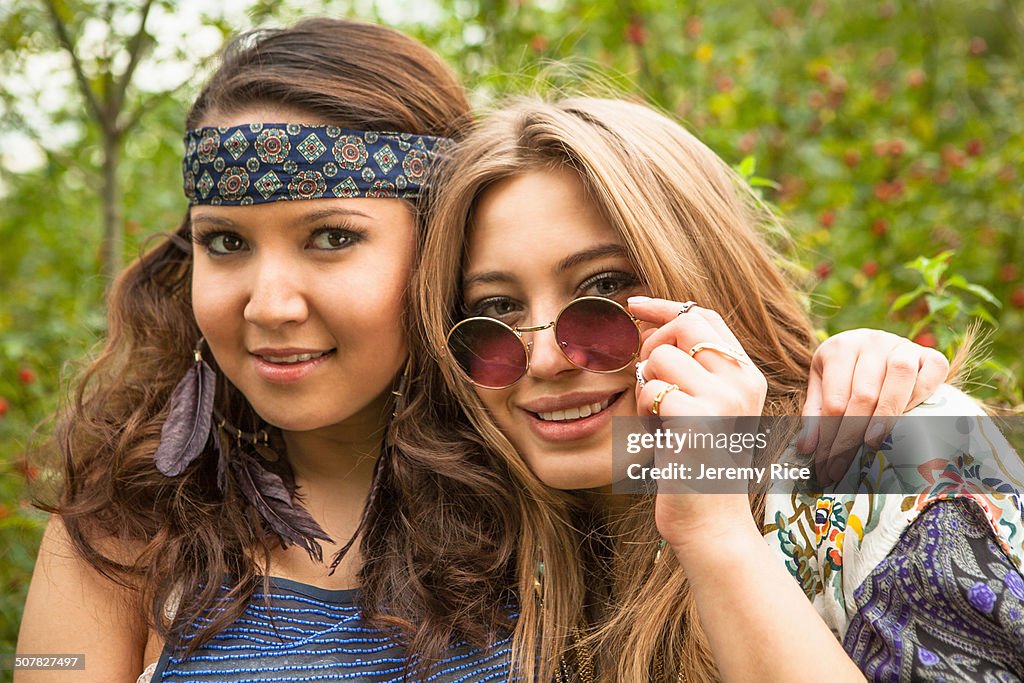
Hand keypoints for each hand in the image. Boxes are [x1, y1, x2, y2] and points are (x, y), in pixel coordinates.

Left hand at [627, 297, 766, 549]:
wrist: (710, 522)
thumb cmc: (695, 466)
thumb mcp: (702, 408)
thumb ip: (690, 369)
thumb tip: (652, 324)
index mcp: (748, 375)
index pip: (705, 315)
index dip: (665, 307)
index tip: (633, 306)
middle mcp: (743, 381)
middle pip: (684, 324)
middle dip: (652, 343)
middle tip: (648, 380)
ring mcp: (725, 398)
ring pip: (661, 356)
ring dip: (646, 384)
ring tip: (659, 418)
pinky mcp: (700, 417)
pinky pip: (653, 387)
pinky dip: (645, 407)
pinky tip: (659, 432)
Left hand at [798, 328, 948, 483]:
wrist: (875, 346)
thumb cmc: (845, 372)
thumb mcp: (822, 385)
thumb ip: (814, 413)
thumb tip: (807, 448)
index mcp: (839, 348)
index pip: (833, 400)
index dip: (829, 436)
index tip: (826, 466)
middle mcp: (871, 342)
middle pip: (863, 394)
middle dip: (852, 436)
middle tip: (843, 467)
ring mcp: (902, 345)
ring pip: (898, 378)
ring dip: (887, 414)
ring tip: (873, 444)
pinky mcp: (931, 354)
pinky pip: (930, 374)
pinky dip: (920, 396)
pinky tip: (908, 418)